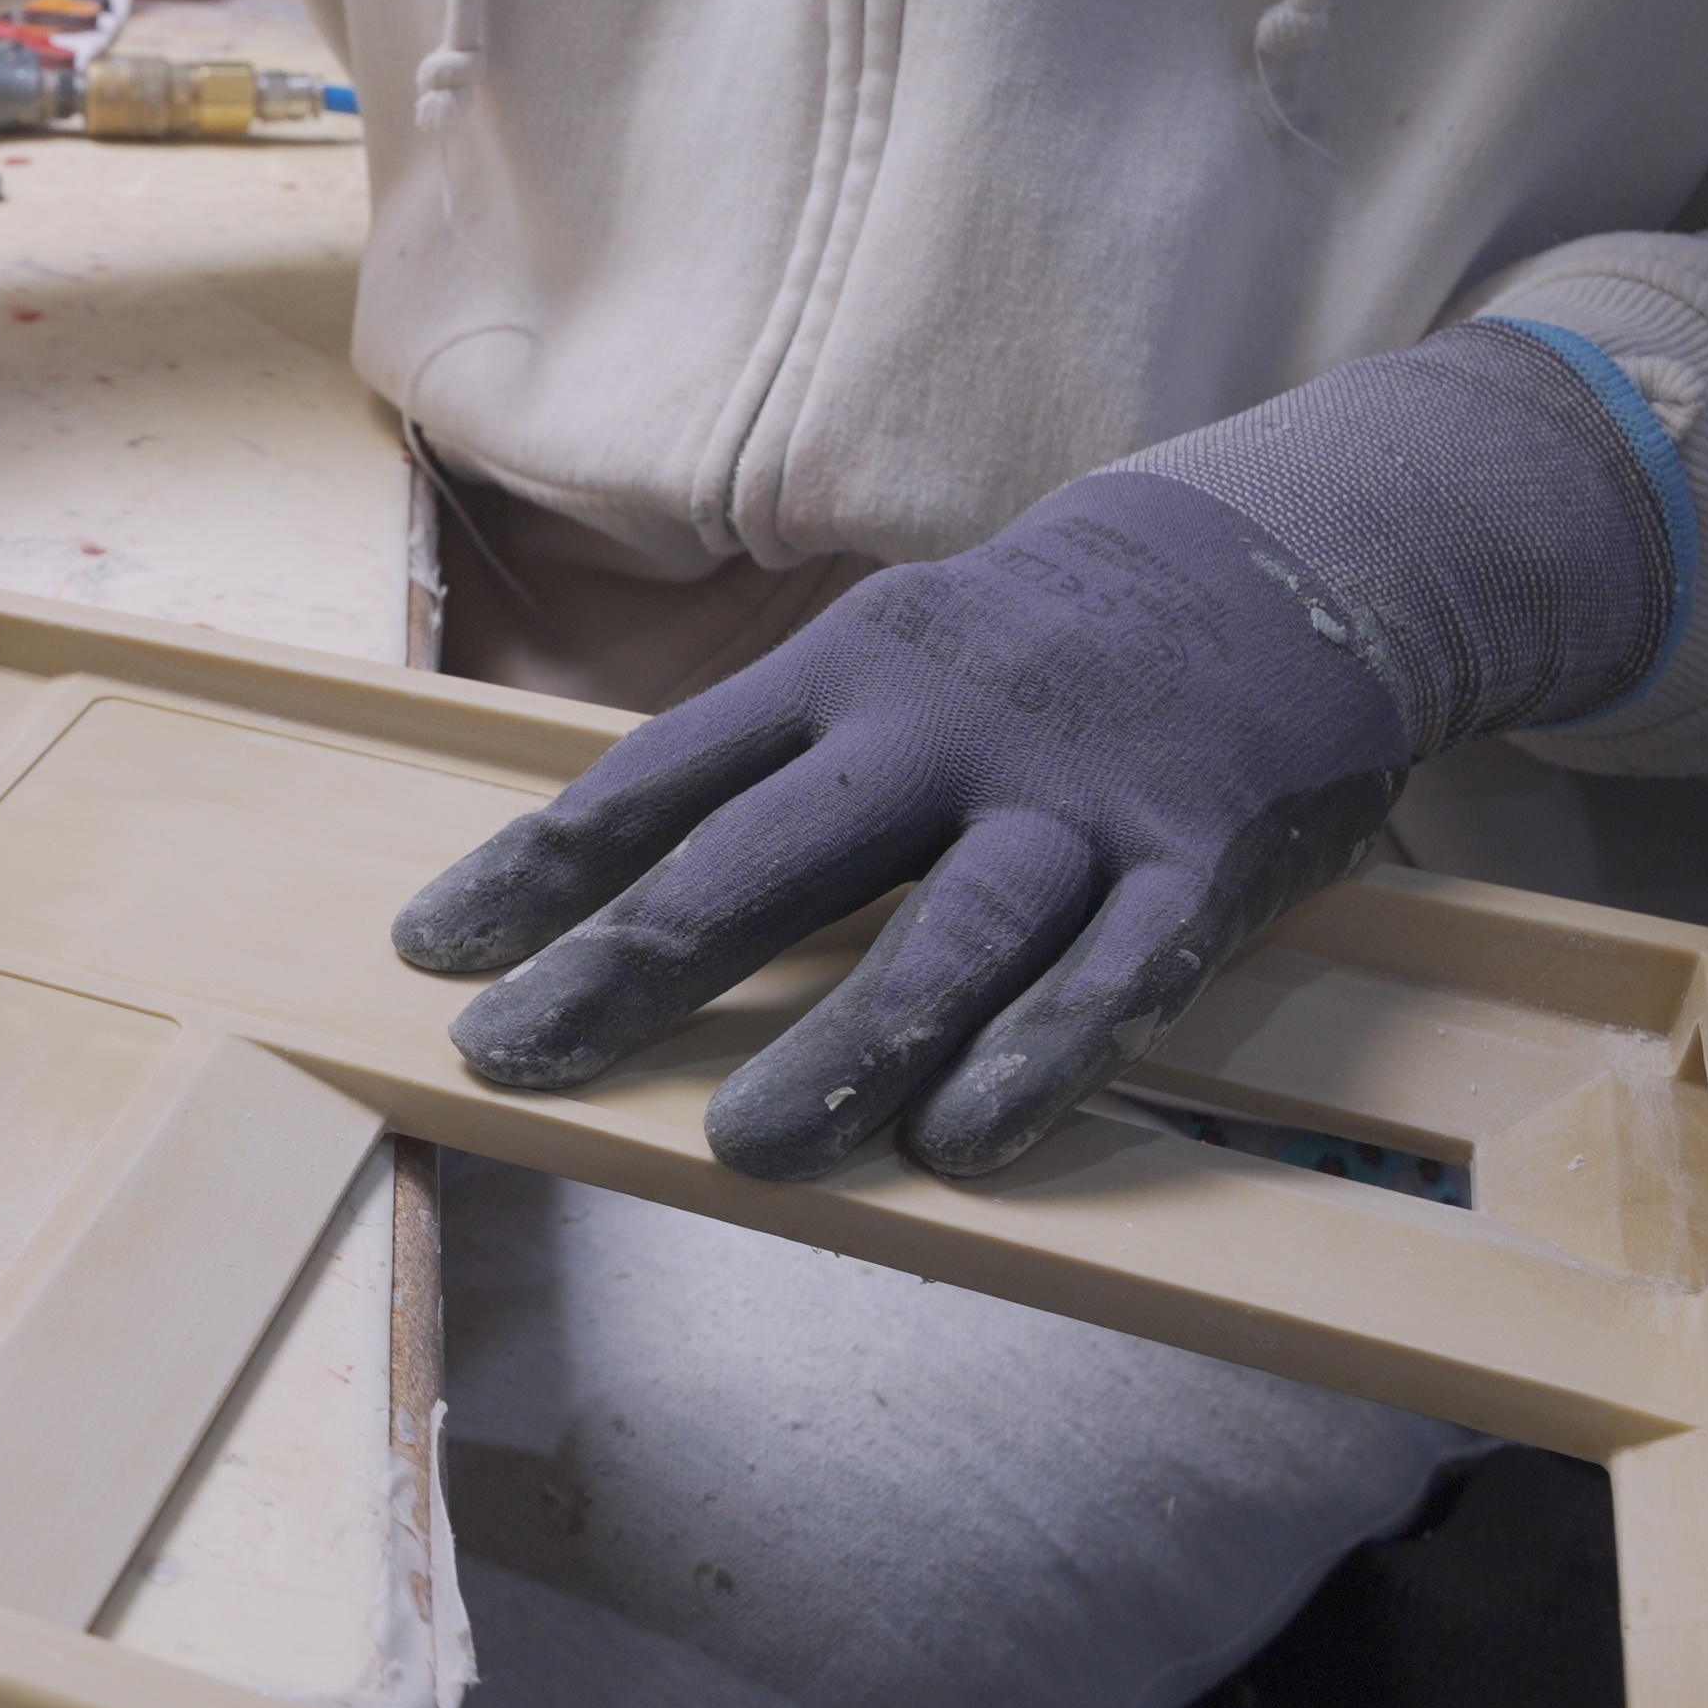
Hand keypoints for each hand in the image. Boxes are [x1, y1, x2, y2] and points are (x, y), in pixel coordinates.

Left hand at [393, 475, 1412, 1178]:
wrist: (1278, 559)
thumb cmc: (1021, 651)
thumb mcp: (878, 662)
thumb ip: (767, 772)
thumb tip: (600, 898)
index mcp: (837, 674)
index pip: (655, 781)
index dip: (536, 871)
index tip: (429, 952)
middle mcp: (940, 730)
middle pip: (761, 860)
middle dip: (625, 966)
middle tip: (511, 1057)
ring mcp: (1073, 799)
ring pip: (946, 936)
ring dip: (839, 1047)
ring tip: (738, 1148)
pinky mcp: (1201, 864)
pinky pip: (1115, 979)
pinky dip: (1037, 1060)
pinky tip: (957, 1144)